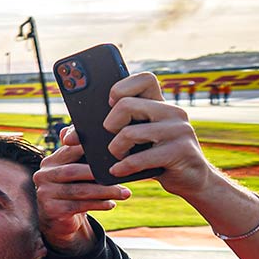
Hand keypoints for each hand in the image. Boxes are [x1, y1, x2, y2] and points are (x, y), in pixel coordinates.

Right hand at [33, 134, 126, 253]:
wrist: (58, 220)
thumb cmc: (73, 190)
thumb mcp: (76, 172)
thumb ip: (81, 155)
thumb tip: (97, 136)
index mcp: (50, 161)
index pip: (69, 149)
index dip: (88, 147)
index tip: (112, 149)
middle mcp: (42, 175)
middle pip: (74, 171)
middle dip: (100, 173)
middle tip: (122, 174)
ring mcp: (45, 193)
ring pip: (79, 190)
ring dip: (105, 191)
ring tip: (124, 193)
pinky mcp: (51, 210)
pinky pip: (79, 206)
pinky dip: (98, 205)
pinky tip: (111, 204)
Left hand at [100, 72, 213, 194]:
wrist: (191, 180)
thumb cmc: (155, 157)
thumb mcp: (133, 141)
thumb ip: (103, 133)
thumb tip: (67, 135)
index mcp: (160, 103)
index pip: (144, 78)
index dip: (121, 87)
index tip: (110, 103)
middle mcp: (172, 111)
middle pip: (126, 105)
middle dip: (109, 124)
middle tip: (110, 136)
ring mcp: (179, 130)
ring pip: (130, 133)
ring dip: (115, 149)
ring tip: (116, 156)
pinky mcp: (181, 151)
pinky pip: (141, 158)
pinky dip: (124, 166)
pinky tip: (117, 170)